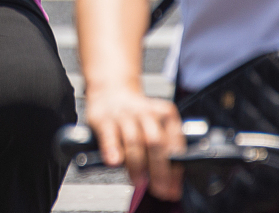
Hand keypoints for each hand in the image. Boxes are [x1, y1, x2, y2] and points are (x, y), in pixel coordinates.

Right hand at [83, 84, 185, 200]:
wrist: (112, 90)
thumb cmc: (137, 116)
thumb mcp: (157, 125)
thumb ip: (165, 152)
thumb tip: (172, 185)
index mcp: (166, 115)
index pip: (174, 144)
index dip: (175, 169)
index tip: (173, 188)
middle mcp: (146, 113)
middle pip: (156, 142)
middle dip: (159, 170)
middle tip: (159, 189)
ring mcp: (124, 115)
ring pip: (134, 140)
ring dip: (137, 165)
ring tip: (139, 182)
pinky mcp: (104, 119)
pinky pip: (109, 135)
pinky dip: (112, 149)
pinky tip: (114, 161)